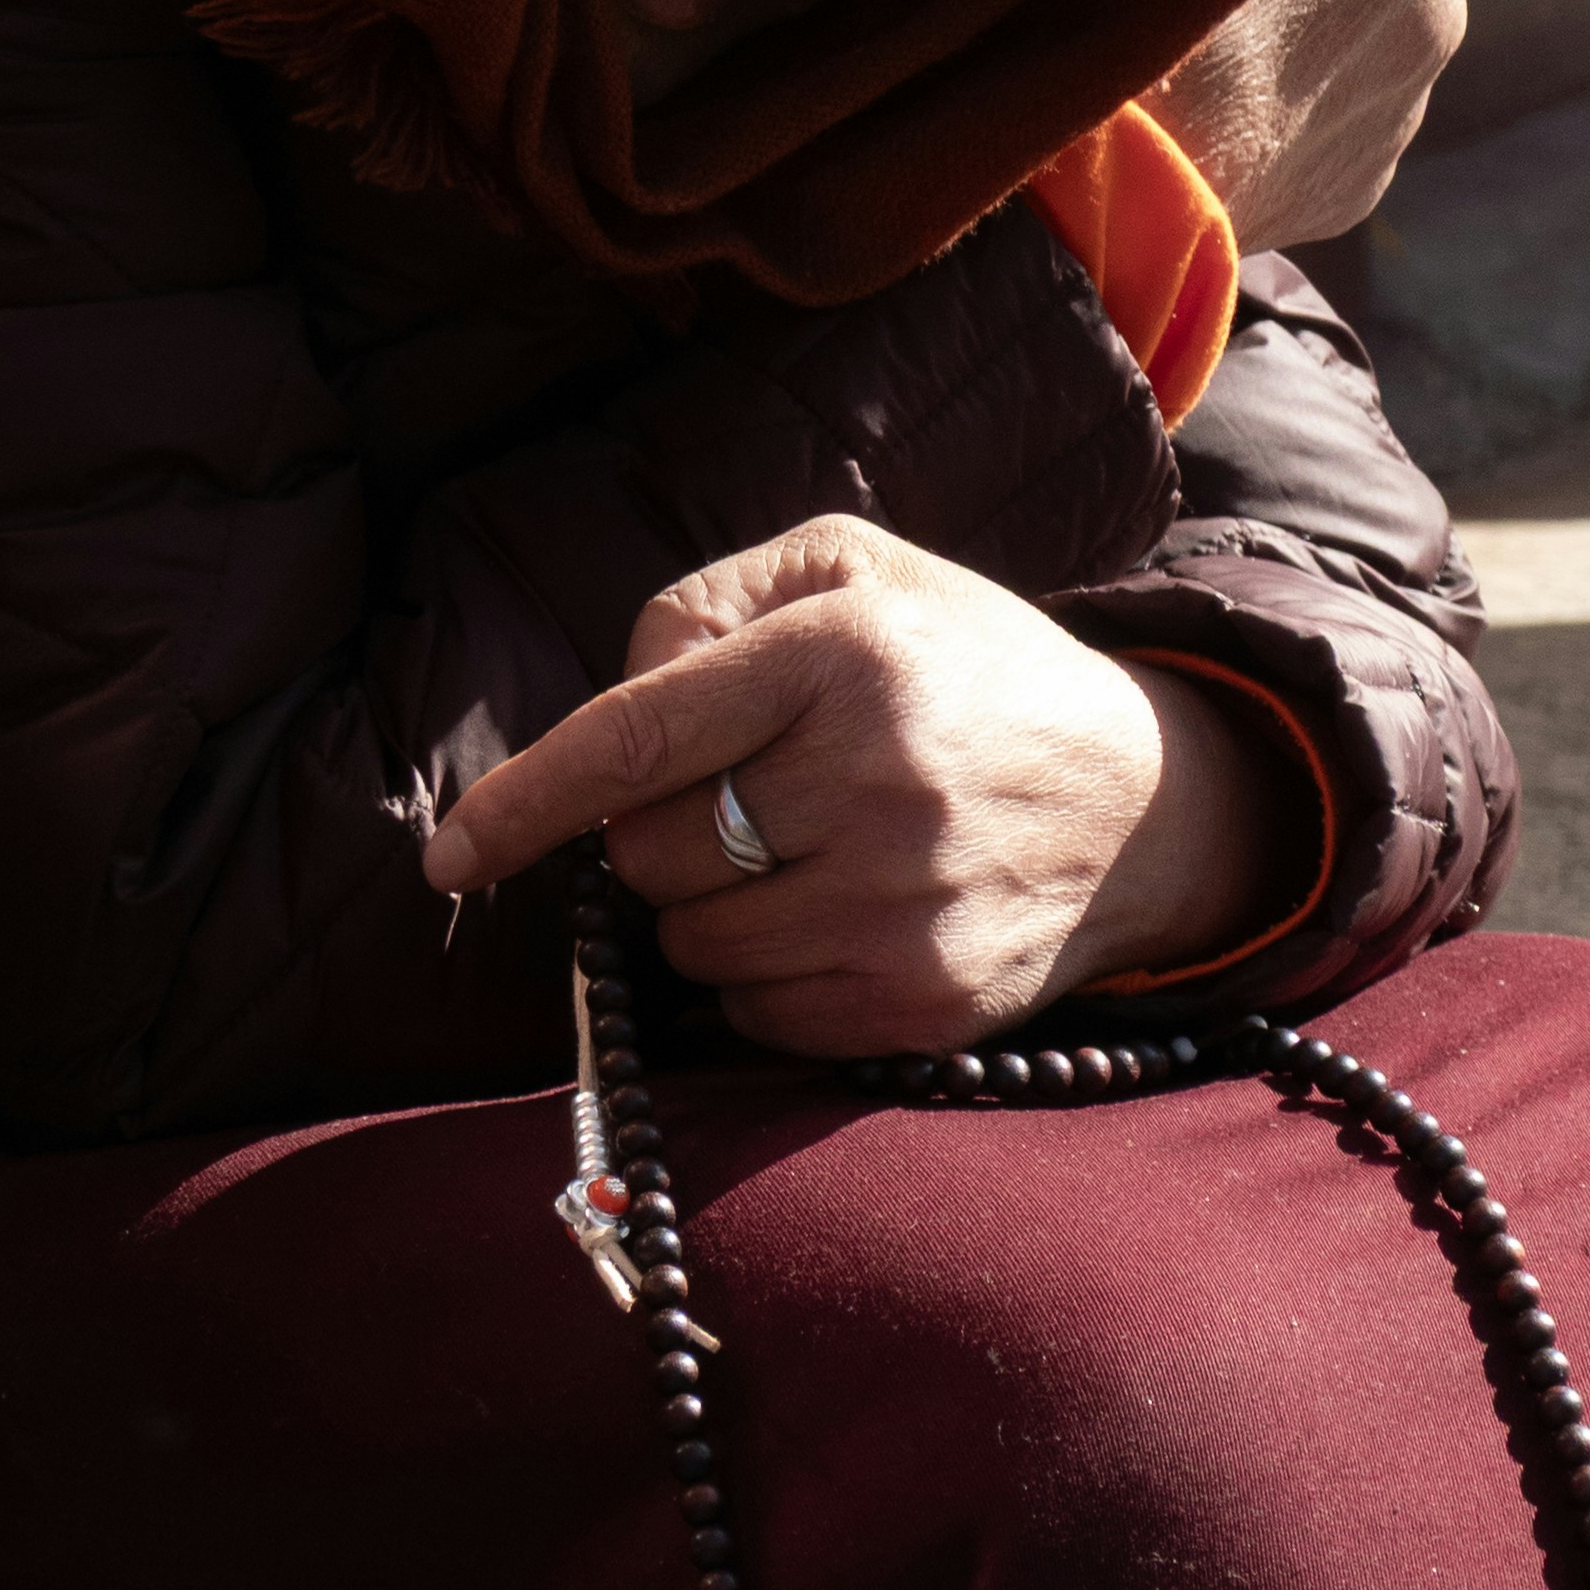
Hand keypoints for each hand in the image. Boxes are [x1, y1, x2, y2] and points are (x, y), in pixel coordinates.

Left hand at [418, 517, 1292, 1053]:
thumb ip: (706, 604)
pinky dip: (768, 976)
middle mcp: (873, 783)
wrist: (1141, 798)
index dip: (526, 801)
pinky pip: (757, 1018)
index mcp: (842, 655)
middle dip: (666, 835)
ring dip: (715, 909)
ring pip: (696, 947)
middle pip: (652, 856)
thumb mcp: (852, 571)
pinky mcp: (921, 1002)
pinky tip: (845, 916)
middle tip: (753, 799)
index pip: (637, 739)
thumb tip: (614, 702)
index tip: (447, 859)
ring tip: (811, 854)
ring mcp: (900, 906)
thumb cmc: (962, 669)